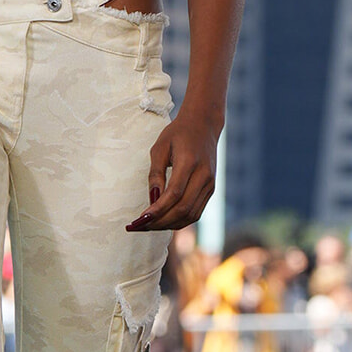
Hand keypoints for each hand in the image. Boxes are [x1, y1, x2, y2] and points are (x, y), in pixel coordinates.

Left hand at [126, 110, 217, 232]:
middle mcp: (204, 176)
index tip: (141, 219)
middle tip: (140, 226)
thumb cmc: (178, 134)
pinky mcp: (211, 190)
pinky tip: (164, 221)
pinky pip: (196, 212)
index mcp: (190, 162)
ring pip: (191, 215)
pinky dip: (179, 220)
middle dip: (161, 222)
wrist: (204, 125)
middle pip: (183, 209)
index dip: (158, 210)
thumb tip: (152, 200)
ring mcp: (210, 184)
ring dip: (169, 225)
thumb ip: (155, 174)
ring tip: (149, 226)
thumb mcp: (160, 147)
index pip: (174, 194)